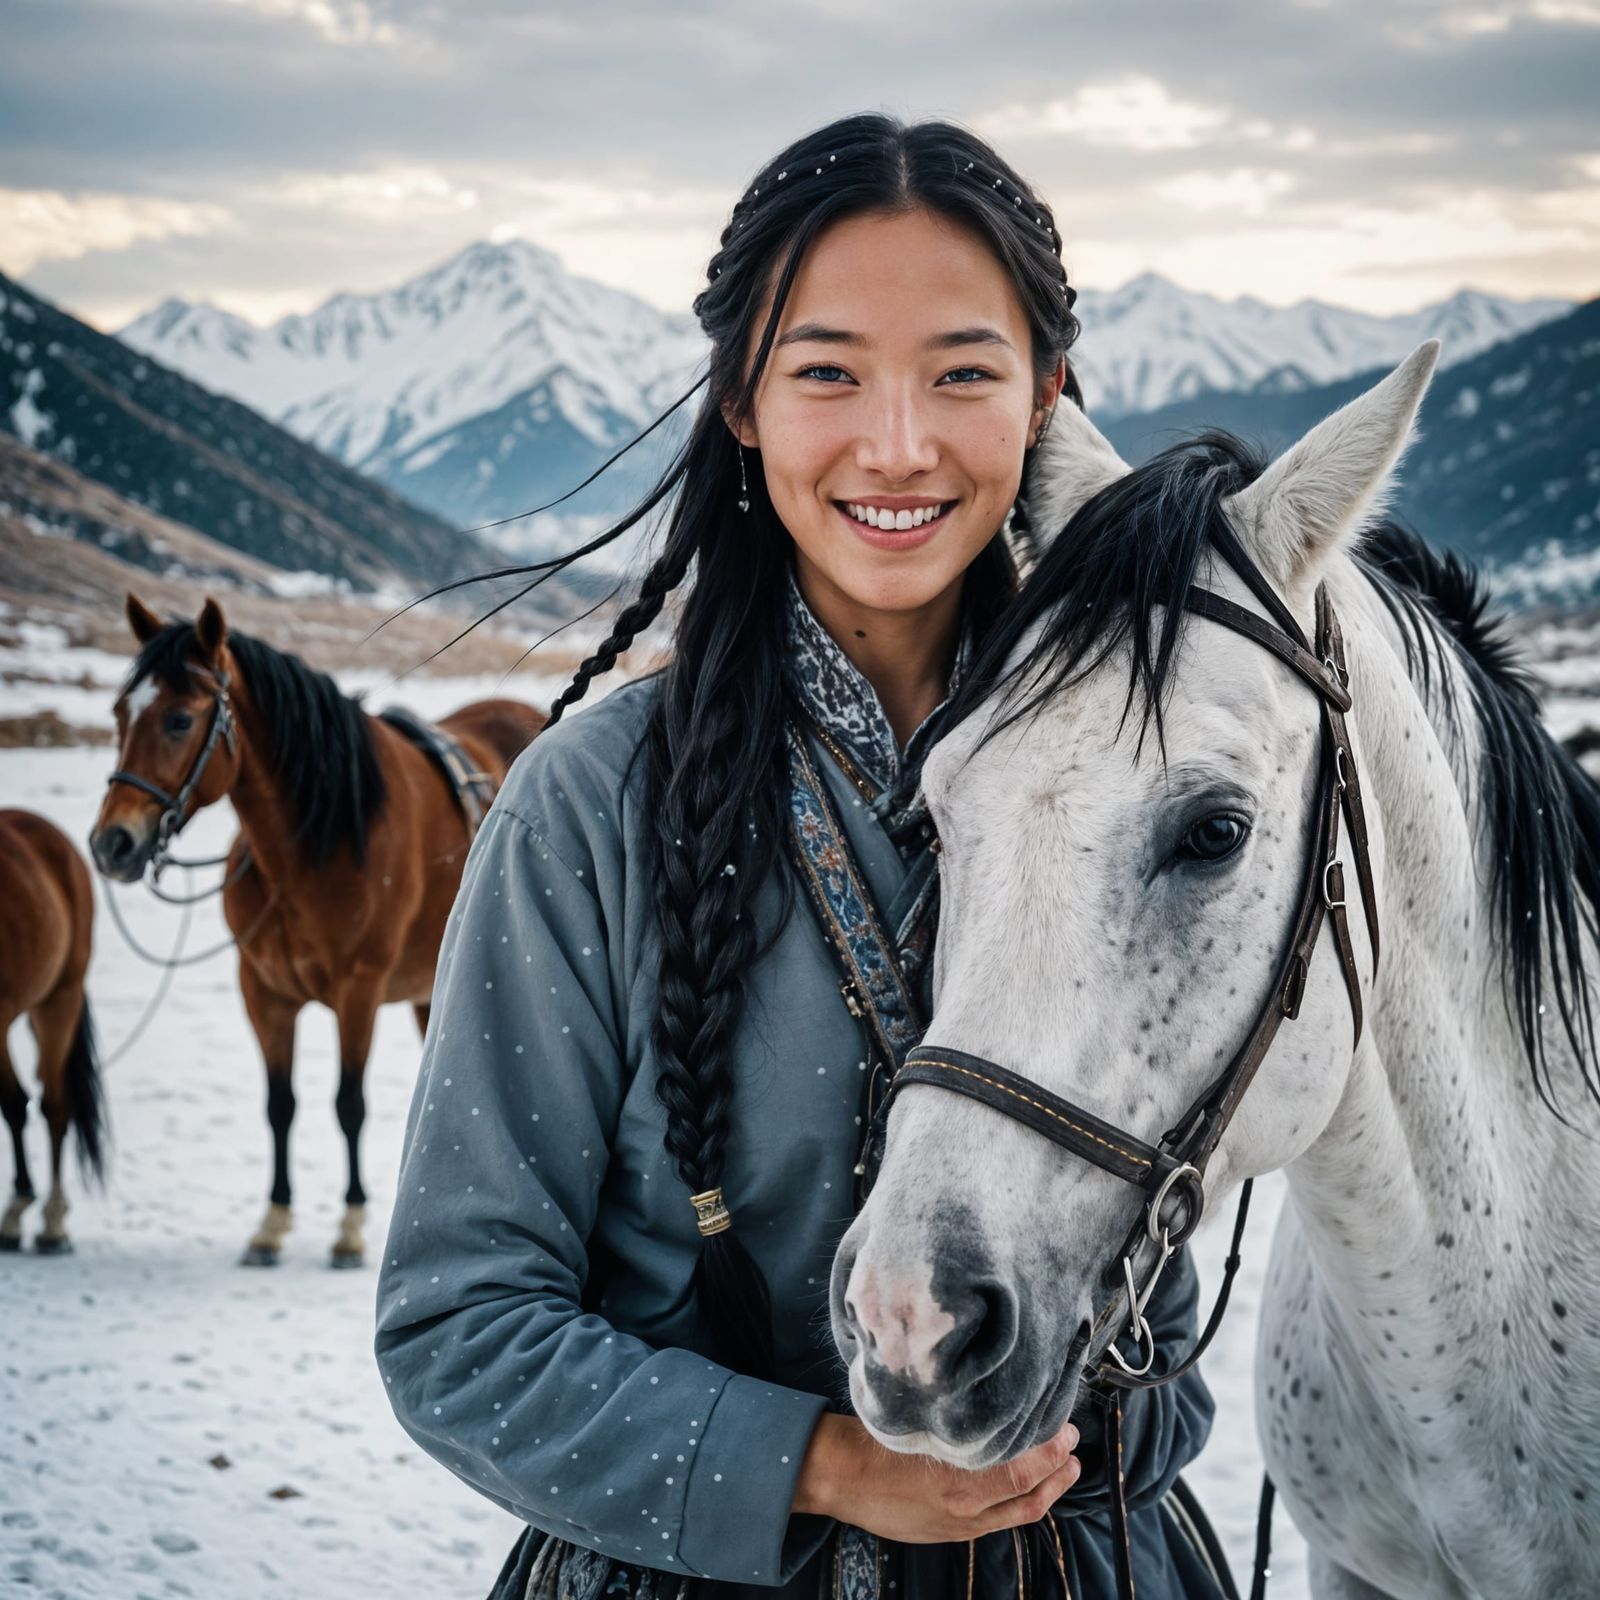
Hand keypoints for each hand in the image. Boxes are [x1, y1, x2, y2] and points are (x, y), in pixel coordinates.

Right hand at [792, 1413, 1080, 1542]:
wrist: (841, 1476)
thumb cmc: (876, 1439)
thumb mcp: (922, 1424)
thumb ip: (962, 1423)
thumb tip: (999, 1403)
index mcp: (960, 1480)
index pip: (1024, 1468)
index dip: (1052, 1450)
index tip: (1067, 1427)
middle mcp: (966, 1508)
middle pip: (1030, 1495)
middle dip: (1059, 1471)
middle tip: (1073, 1445)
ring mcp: (959, 1524)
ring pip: (1019, 1513)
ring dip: (1046, 1490)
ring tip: (1064, 1469)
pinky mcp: (949, 1532)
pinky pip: (997, 1520)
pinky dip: (1020, 1501)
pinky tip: (1024, 1485)